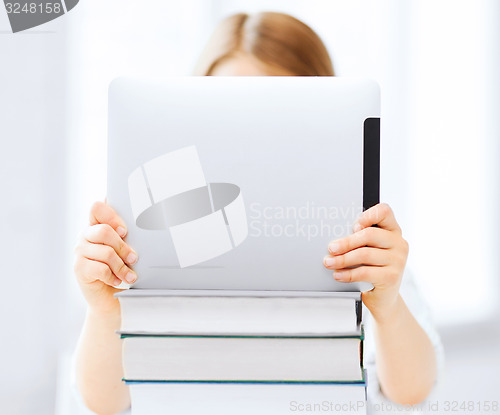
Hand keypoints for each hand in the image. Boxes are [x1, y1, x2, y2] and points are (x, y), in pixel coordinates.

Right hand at [74, 201, 137, 313]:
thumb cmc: (119, 269)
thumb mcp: (123, 249)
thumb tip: (138, 218)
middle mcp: (84, 236)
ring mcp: (79, 252)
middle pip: (104, 231)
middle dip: (123, 246)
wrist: (109, 297)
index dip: (111, 216)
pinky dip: (113, 276)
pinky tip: (117, 281)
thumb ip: (124, 234)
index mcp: (95, 226)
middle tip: (134, 258)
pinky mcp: (79, 268)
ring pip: (106, 252)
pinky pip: (101, 268)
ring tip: (130, 275)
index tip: (124, 230)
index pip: (97, 208)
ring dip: (122, 266)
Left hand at [323, 203, 408, 321]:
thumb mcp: (368, 250)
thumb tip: (334, 239)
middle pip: (369, 234)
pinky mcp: (392, 276)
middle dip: (346, 242)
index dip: (368, 216)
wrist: (383, 297)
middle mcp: (399, 243)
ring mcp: (398, 260)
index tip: (353, 225)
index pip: (384, 212)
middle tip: (331, 248)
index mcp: (392, 230)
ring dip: (342, 259)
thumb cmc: (372, 268)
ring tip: (329, 262)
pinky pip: (365, 272)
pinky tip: (338, 275)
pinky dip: (348, 273)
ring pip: (364, 254)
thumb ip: (359, 240)